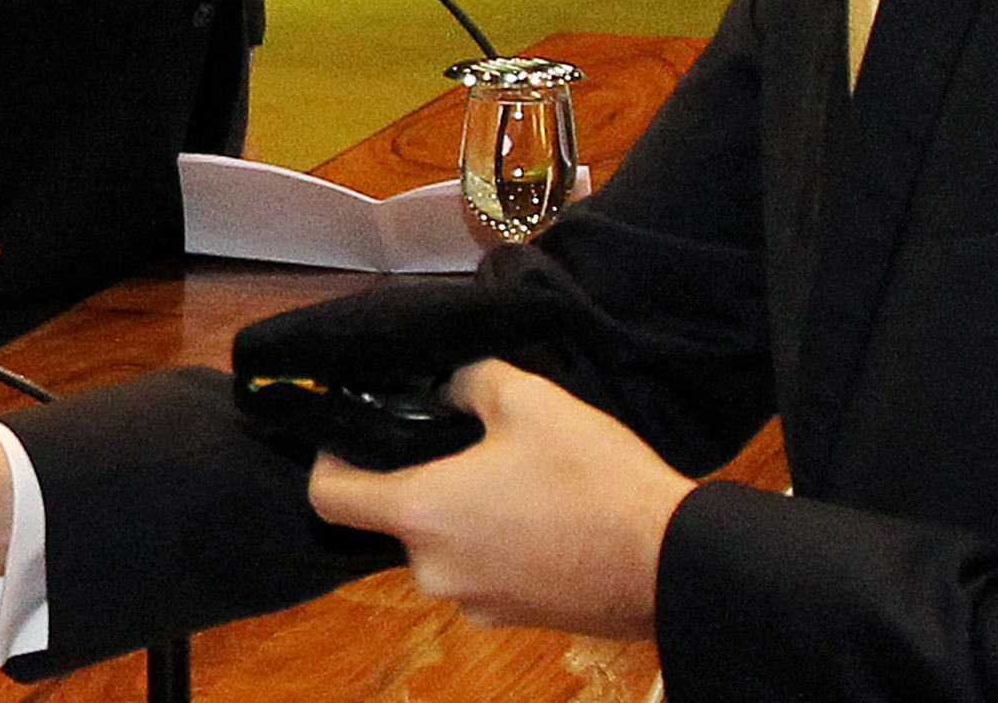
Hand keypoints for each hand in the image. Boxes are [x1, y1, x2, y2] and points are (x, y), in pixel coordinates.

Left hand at [304, 361, 691, 639]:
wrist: (669, 560)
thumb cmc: (593, 479)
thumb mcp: (527, 399)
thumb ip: (467, 380)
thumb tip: (446, 384)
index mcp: (421, 514)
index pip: (329, 497)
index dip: (329, 457)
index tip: (349, 430)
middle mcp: (434, 570)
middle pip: (392, 518)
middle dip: (415, 476)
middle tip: (456, 435)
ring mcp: (474, 601)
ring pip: (441, 544)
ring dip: (459, 509)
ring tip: (507, 468)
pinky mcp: (512, 617)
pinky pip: (479, 569)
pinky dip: (492, 540)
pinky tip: (536, 508)